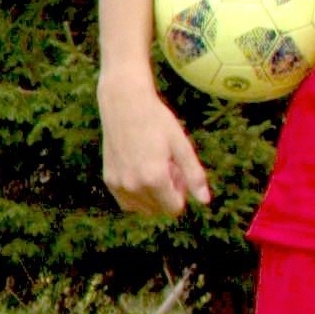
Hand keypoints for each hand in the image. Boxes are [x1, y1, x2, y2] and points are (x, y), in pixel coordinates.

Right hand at [99, 76, 209, 218]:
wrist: (124, 104)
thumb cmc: (157, 121)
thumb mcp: (181, 146)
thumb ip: (195, 176)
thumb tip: (205, 201)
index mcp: (155, 179)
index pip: (174, 208)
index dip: (181, 192)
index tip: (178, 170)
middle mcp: (134, 186)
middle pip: (159, 209)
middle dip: (167, 193)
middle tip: (166, 165)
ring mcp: (119, 185)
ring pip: (142, 208)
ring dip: (151, 195)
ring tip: (152, 167)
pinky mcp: (109, 180)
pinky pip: (127, 202)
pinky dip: (136, 194)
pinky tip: (139, 170)